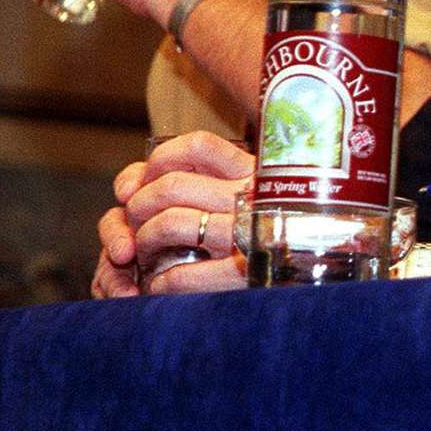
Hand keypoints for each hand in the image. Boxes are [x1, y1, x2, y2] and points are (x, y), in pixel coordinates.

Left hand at [90, 131, 253, 297]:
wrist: (304, 273)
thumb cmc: (254, 232)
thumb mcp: (231, 194)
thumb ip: (176, 178)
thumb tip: (125, 190)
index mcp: (252, 173)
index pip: (198, 146)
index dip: (161, 160)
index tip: (148, 181)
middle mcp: (253, 197)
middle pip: (172, 185)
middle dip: (139, 207)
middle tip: (138, 226)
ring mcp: (249, 234)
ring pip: (171, 222)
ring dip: (145, 241)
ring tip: (146, 255)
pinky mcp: (244, 273)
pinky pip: (183, 273)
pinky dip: (162, 281)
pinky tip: (162, 284)